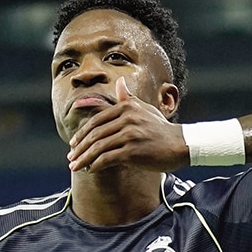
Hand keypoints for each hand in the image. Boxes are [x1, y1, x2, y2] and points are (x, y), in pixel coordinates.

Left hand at [66, 77, 188, 172]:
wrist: (180, 144)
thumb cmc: (161, 128)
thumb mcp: (144, 109)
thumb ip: (128, 98)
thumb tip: (120, 82)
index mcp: (126, 107)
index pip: (97, 121)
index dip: (82, 133)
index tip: (73, 143)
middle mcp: (127, 118)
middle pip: (95, 134)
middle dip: (80, 147)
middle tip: (70, 157)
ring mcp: (130, 135)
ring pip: (99, 147)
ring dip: (84, 158)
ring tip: (75, 166)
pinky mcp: (133, 151)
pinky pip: (108, 159)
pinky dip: (96, 165)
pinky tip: (90, 170)